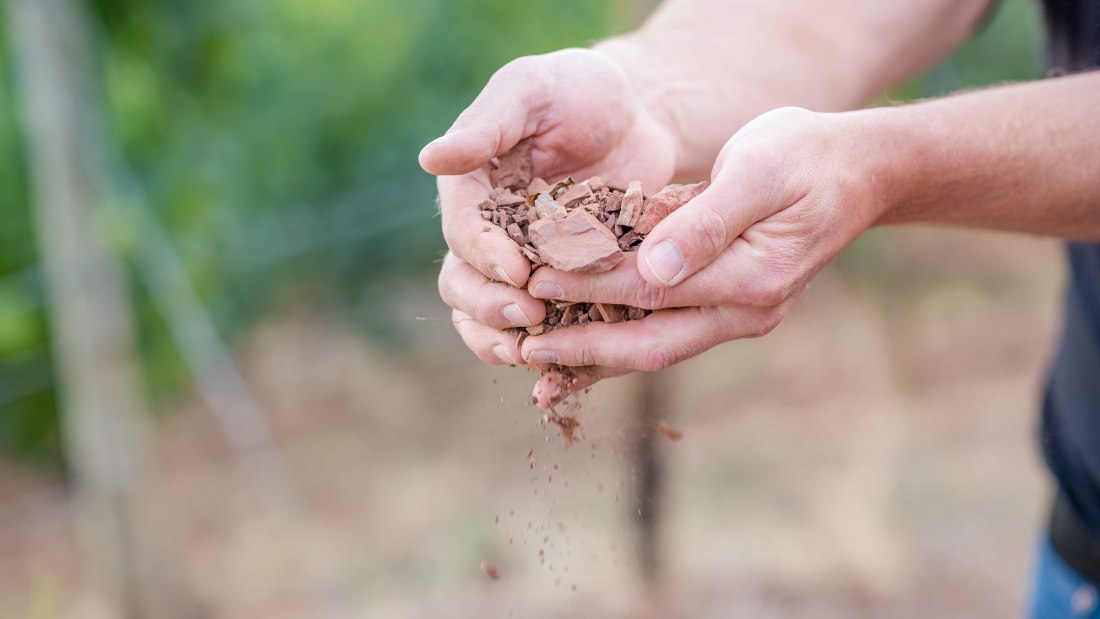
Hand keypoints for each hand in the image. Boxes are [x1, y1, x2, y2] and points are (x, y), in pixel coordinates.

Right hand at [421, 48, 678, 380]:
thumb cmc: (579, 91)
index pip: (463, 235)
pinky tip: (561, 361)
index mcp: (470, 190)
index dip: (485, 258)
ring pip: (487, 316)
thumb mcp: (531, 93)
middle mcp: (485, 234)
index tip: (518, 271)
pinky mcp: (558, 285)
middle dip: (489, 308)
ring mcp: (519, 264)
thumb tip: (428, 158)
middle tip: (528, 317)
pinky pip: (538, 326)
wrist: (637, 116)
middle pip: (464, 286)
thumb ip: (487, 126)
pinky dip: (543, 346)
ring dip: (500, 339)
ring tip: (530, 353)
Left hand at [522, 107, 889, 401]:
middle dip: (583, 348)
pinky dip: (621, 338)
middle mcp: (747, 311)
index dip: (589, 286)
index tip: (535, 281)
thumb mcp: (758, 170)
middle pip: (650, 342)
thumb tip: (652, 269)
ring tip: (539, 363)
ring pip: (656, 347)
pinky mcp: (729, 309)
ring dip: (597, 357)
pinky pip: (667, 332)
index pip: (652, 289)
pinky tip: (580, 345)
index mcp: (753, 278)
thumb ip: (705, 221)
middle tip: (523, 348)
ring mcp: (741, 316)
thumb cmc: (805, 156)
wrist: (858, 172)